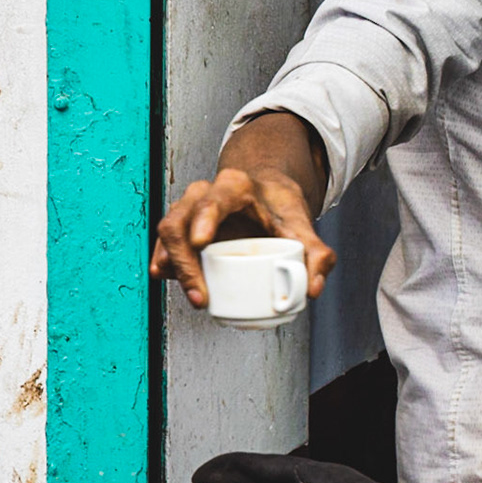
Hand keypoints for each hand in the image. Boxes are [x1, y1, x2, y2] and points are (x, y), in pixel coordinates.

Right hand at [149, 167, 336, 307]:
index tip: (201, 243)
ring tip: (194, 296)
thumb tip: (312, 290)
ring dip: (173, 267)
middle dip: (184, 261)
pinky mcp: (180, 230)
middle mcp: (202, 194)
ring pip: (167, 233)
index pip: (212, 200)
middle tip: (201, 295)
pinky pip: (164, 246)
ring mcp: (187, 210)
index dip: (203, 220)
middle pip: (179, 222)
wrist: (265, 196)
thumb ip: (316, 253)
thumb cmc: (278, 208)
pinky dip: (166, 266)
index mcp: (233, 186)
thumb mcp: (301, 225)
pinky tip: (173, 282)